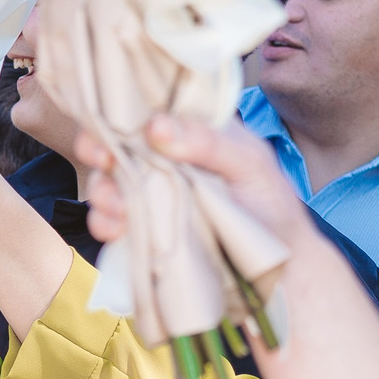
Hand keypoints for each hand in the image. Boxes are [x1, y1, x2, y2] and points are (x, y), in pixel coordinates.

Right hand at [73, 115, 316, 249]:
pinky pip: (107, 219)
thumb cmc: (272, 207)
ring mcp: (151, 193)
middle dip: (101, 153)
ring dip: (103, 193)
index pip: (146, 109)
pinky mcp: (142, 226)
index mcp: (191, 131)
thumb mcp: (250, 165)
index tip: (111, 131)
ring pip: (106, 182)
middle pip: (115, 144)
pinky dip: (104, 223)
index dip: (119, 115)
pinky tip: (118, 229)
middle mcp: (165, 158)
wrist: (278, 268)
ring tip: (122, 209)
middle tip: (105, 163)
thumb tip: (155, 126)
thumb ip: (209, 142)